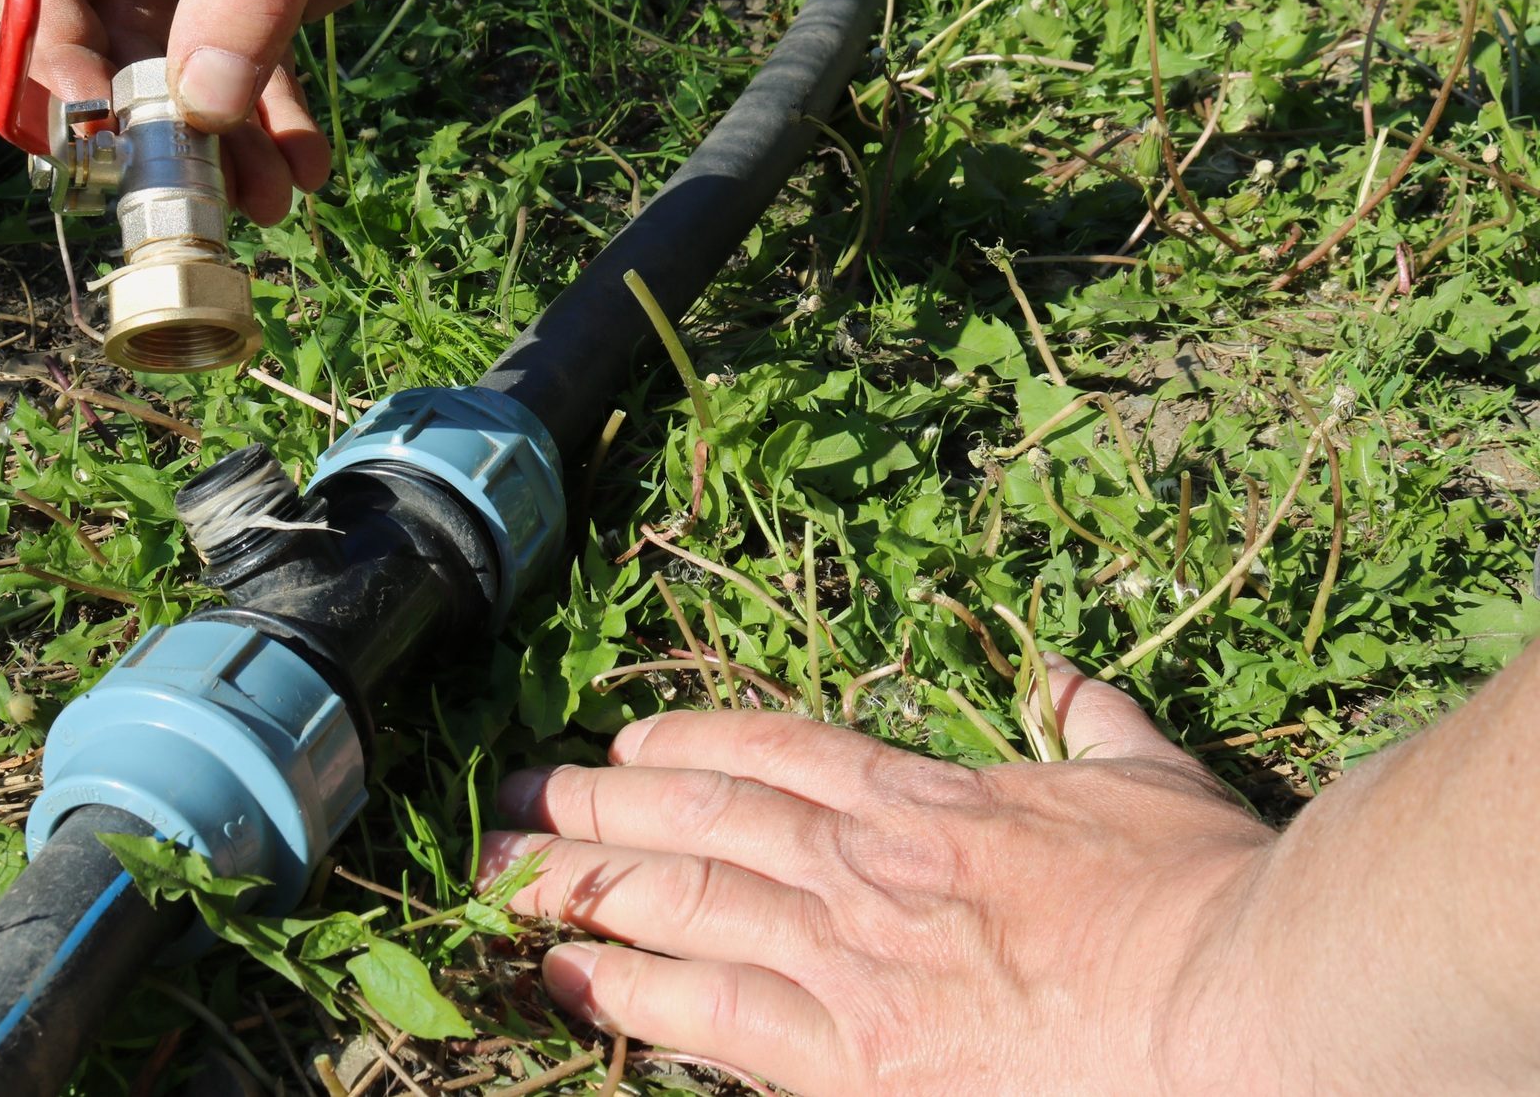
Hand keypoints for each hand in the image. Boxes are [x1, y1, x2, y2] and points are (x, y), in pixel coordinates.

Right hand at [0, 0, 692, 223]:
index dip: (52, 54)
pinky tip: (304, 171)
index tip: (99, 127)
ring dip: (217, 145)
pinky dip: (270, 130)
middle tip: (186, 188)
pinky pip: (247, 80)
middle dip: (147, 121)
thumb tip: (202, 105)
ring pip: (181, 76)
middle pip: (106, 41)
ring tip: (266, 200)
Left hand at [478, 657, 1275, 1095]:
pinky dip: (629, 995)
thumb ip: (1091, 723)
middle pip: (693, 821)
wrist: (1238, 1008)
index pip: (773, 751)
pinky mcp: (851, 1064)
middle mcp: (863, 869)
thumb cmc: (1205, 896)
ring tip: (494, 878)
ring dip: (575, 886)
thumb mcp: (1153, 779)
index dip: (685, 744)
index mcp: (927, 798)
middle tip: (503, 801)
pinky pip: (709, 1020)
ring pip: (678, 906)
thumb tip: (1063, 675)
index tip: (623, 746)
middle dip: (588, 809)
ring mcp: (849, 964)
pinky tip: (568, 980)